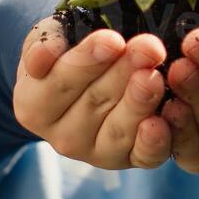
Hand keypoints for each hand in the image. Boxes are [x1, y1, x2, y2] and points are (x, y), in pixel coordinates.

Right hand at [14, 20, 171, 169]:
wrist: (84, 79)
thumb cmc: (65, 52)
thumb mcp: (48, 38)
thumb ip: (45, 42)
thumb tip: (44, 55)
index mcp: (34, 106)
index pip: (60, 83)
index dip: (87, 61)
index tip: (112, 40)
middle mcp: (62, 137)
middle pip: (95, 102)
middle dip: (124, 72)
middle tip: (149, 47)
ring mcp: (96, 152)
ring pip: (119, 130)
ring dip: (140, 103)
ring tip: (156, 76)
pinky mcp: (128, 160)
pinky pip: (143, 156)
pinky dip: (154, 142)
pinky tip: (164, 122)